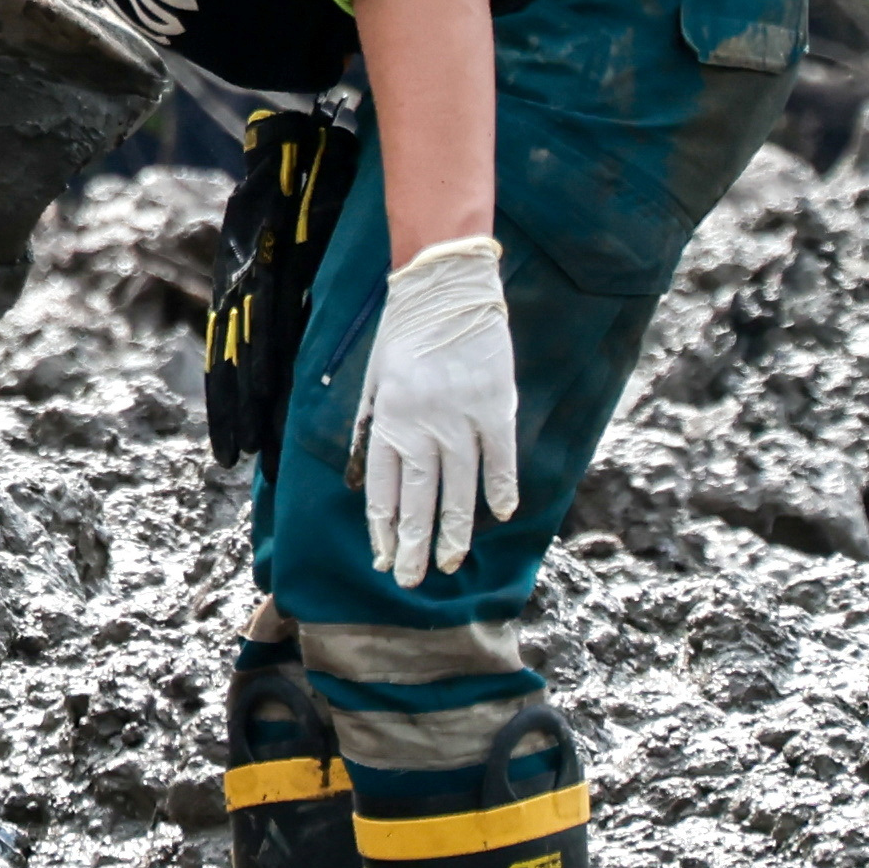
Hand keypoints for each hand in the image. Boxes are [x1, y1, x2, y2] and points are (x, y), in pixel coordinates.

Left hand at [354, 234, 519, 582]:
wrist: (444, 286)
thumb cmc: (404, 334)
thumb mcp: (373, 381)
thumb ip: (373, 429)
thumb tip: (367, 478)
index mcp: (387, 420)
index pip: (384, 490)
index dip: (384, 530)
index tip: (385, 560)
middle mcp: (421, 426)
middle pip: (419, 501)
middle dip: (413, 547)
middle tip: (413, 581)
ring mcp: (460, 418)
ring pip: (459, 490)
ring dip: (454, 532)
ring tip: (450, 563)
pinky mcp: (495, 406)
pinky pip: (500, 458)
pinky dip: (501, 488)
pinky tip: (501, 515)